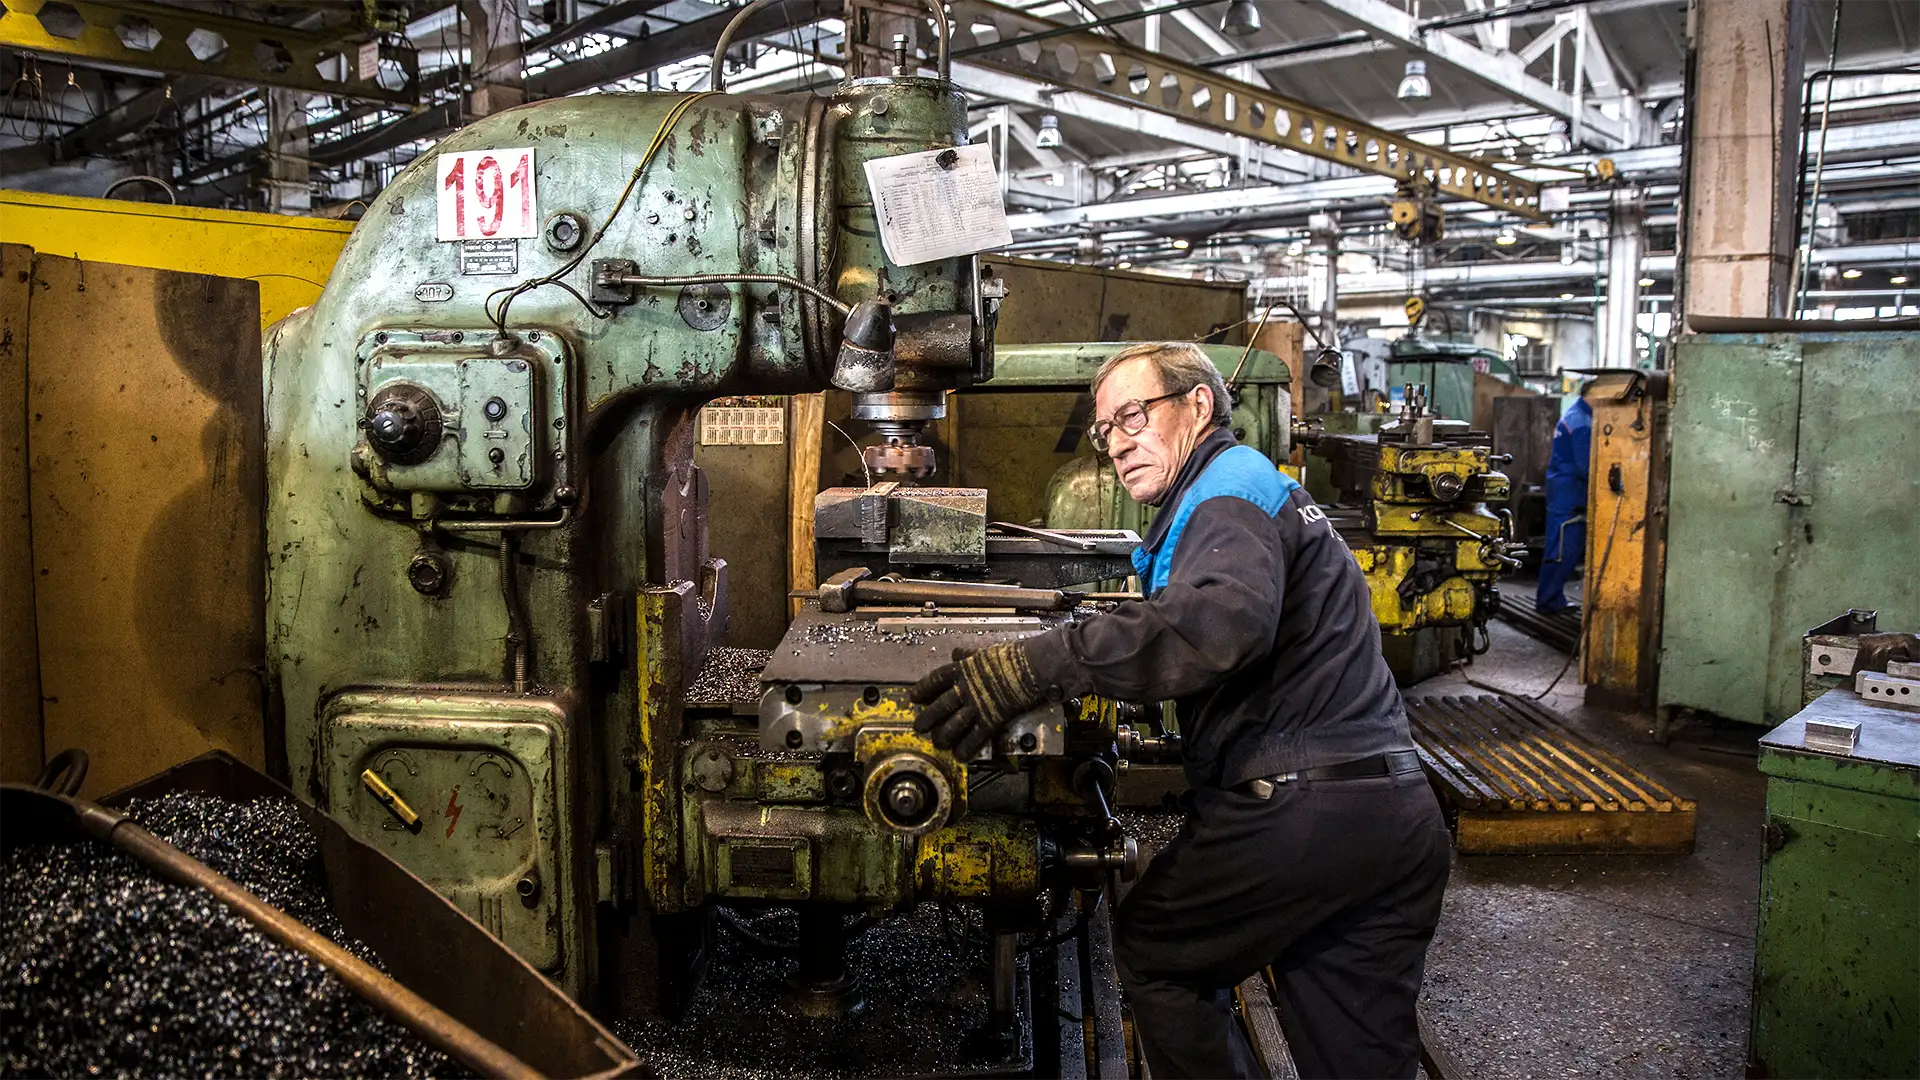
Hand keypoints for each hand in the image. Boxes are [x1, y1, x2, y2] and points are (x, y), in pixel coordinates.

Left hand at [910, 642, 1045, 758]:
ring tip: (937, 742)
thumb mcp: (983, 651)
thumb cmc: (1011, 656)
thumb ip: (968, 654)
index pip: (935, 680)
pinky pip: (974, 737)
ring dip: (943, 736)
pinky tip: (960, 754)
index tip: (914, 697)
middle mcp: (964, 689)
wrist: (1030, 666)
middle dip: (927, 718)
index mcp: (961, 670)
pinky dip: (966, 748)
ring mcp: (976, 706)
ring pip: (952, 725)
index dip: (922, 689)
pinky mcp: (990, 719)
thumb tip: (957, 652)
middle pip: (939, 706)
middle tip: (918, 727)